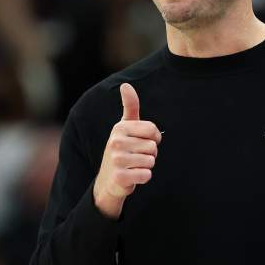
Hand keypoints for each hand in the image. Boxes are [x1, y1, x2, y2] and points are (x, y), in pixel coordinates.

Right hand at [93, 82, 160, 218]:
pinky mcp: (119, 177)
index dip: (154, 139)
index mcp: (119, 128)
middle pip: (153, 147)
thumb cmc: (122, 150)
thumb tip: (125, 84)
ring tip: (134, 165)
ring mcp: (116, 160)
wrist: (109, 180)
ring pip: (151, 161)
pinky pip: (146, 175)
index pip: (152, 130)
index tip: (143, 142)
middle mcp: (115, 142)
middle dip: (150, 154)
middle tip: (136, 157)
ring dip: (146, 166)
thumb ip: (130, 106)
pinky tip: (133, 176)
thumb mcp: (125, 127)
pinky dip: (144, 177)